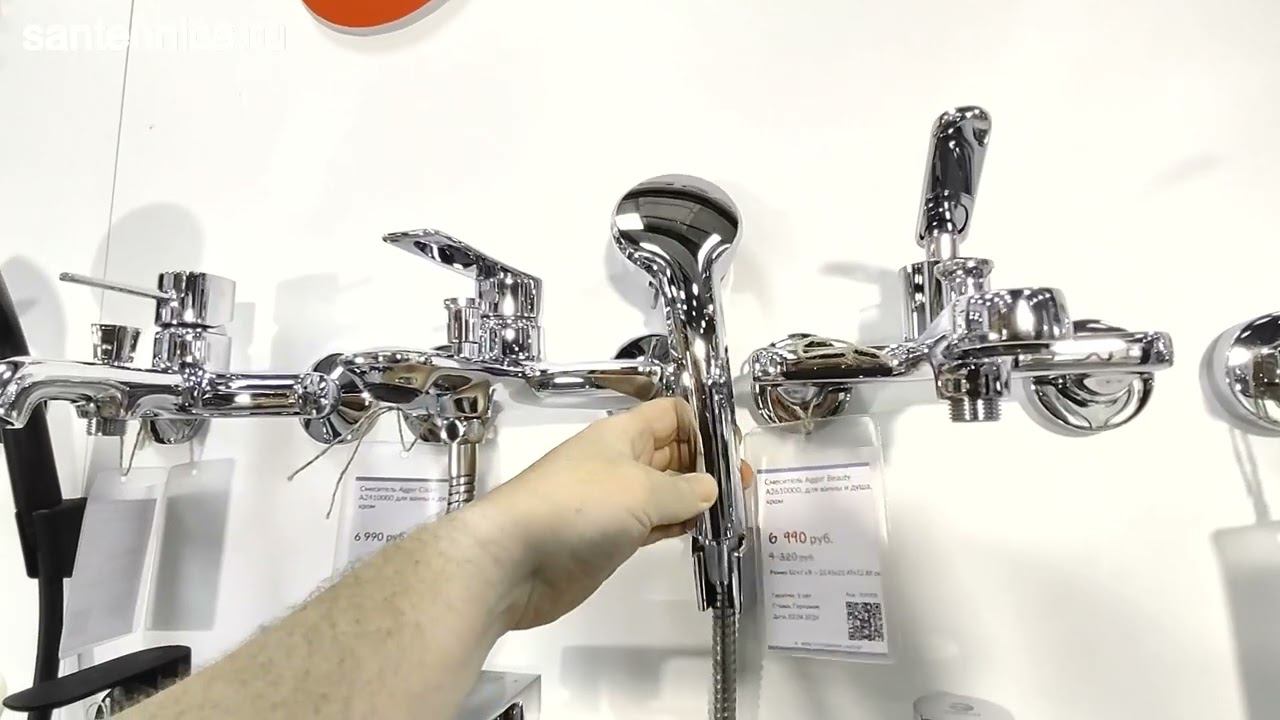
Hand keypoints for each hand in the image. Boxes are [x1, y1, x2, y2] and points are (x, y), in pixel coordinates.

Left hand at [476, 398, 726, 629]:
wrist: (513, 560)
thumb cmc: (576, 508)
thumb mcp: (640, 490)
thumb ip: (683, 490)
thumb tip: (709, 489)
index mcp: (622, 434)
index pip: (672, 414)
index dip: (704, 425)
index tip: (734, 450)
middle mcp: (618, 462)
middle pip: (671, 452)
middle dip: (708, 463)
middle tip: (745, 485)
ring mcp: (613, 502)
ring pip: (664, 491)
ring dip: (696, 498)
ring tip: (735, 511)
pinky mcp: (610, 538)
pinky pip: (653, 524)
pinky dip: (678, 525)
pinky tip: (702, 531)